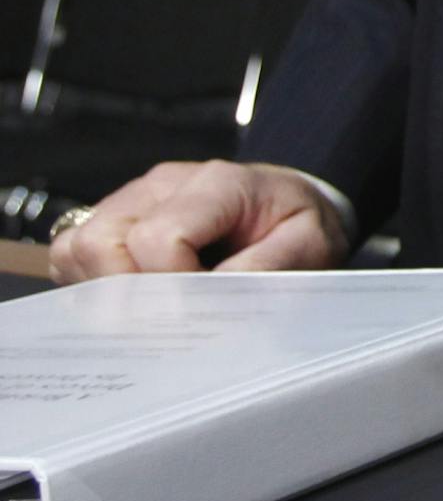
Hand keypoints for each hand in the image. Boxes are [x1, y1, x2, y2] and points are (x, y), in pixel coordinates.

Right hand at [48, 161, 353, 283]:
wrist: (291, 201)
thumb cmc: (299, 223)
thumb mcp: (310, 244)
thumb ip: (267, 269)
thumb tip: (215, 302)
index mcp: (217, 185)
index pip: (158, 239)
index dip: (172, 287)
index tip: (202, 310)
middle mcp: (163, 185)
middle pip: (102, 242)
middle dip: (130, 293)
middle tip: (172, 315)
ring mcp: (133, 198)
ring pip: (78, 247)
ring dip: (106, 288)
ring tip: (154, 306)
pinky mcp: (117, 216)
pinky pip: (74, 251)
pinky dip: (92, 281)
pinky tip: (136, 296)